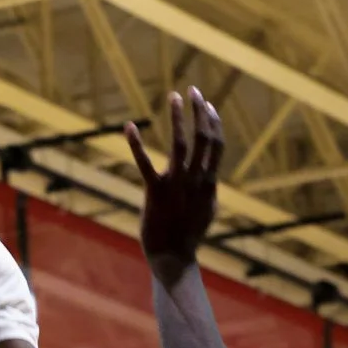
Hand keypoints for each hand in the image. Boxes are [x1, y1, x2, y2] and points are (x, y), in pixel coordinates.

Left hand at [127, 86, 223, 277]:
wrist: (173, 257)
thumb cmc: (188, 234)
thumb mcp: (206, 209)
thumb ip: (209, 189)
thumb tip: (211, 176)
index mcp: (209, 182)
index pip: (217, 145)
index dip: (213, 121)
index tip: (208, 104)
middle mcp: (196, 180)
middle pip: (203, 138)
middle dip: (199, 111)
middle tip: (192, 90)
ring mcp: (176, 185)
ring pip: (181, 144)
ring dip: (178, 118)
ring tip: (174, 96)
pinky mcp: (155, 192)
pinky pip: (145, 164)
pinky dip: (136, 144)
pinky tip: (130, 126)